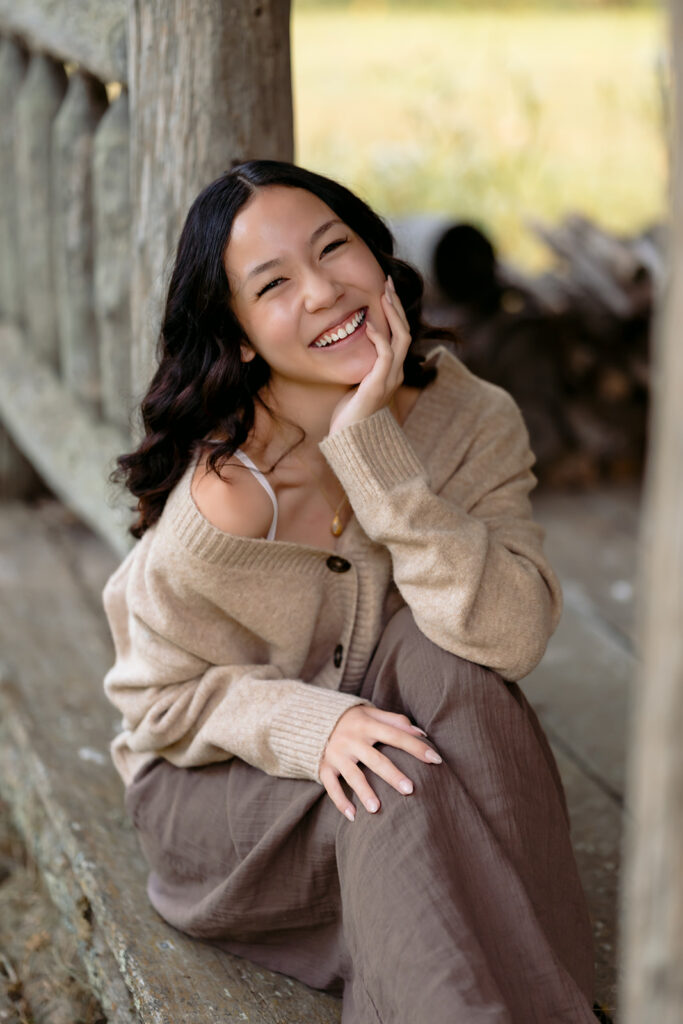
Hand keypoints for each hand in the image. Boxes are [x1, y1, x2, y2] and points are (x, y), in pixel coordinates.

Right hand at [319, 704, 442, 819]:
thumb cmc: (352, 719)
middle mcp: (351, 739)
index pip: (396, 735)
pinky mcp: (324, 767)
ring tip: (377, 810)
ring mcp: (336, 754)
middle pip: (375, 759)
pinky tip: (353, 816)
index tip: (436, 760)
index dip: (416, 746)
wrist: (312, 718)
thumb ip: (396, 721)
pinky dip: (340, 801)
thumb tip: (421, 733)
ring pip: (353, 775)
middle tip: (410, 790)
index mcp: (367, 724)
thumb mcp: (372, 713)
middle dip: (392, 775)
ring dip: (365, 792)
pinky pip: (331, 786)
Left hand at [328, 276, 411, 435]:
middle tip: (388, 283)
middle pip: (405, 331)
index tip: (386, 292)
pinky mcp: (378, 385)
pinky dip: (379, 337)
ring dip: (392, 314)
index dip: (395, 312)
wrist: (350, 440)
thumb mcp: (356, 383)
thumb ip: (360, 366)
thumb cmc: (350, 414)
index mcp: (392, 371)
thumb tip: (349, 347)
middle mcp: (396, 373)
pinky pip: (385, 355)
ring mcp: (390, 379)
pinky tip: (368, 324)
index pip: (400, 335)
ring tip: (384, 294)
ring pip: (400, 338)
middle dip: (396, 306)